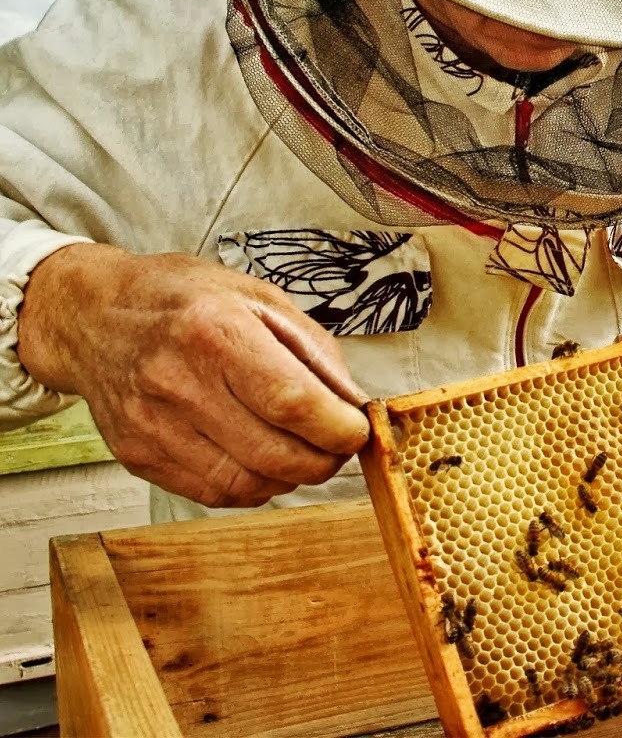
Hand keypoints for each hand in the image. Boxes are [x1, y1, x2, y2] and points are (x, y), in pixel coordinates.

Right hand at [16, 244, 370, 507]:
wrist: (94, 317)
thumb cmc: (181, 298)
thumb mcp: (258, 297)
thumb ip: (313, 349)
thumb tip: (352, 401)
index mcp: (214, 331)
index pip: (291, 401)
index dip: (337, 427)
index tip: (359, 430)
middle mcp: (178, 382)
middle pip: (273, 452)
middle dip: (324, 459)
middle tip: (340, 444)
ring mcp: (153, 425)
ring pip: (247, 483)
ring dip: (292, 477)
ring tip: (304, 450)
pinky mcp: (138, 456)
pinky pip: (214, 492)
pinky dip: (254, 485)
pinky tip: (264, 459)